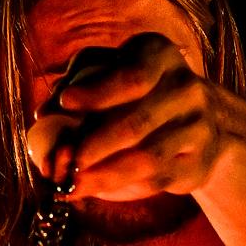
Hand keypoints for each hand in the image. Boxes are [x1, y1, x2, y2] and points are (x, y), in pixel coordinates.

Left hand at [25, 32, 228, 199]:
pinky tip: (89, 189)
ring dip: (101, 176)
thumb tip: (44, 116)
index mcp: (160, 56)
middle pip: (136, 123)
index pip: (132, 76)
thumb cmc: (137, 93)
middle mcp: (185, 88)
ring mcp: (197, 128)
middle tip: (59, 162)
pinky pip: (155, 180)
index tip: (65, 102)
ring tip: (68, 184)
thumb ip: (75, 84)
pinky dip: (119, 188)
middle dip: (92, 146)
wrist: (201, 122)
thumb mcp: (109, 72)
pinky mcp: (198, 163)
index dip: (98, 92)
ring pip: (145, 158)